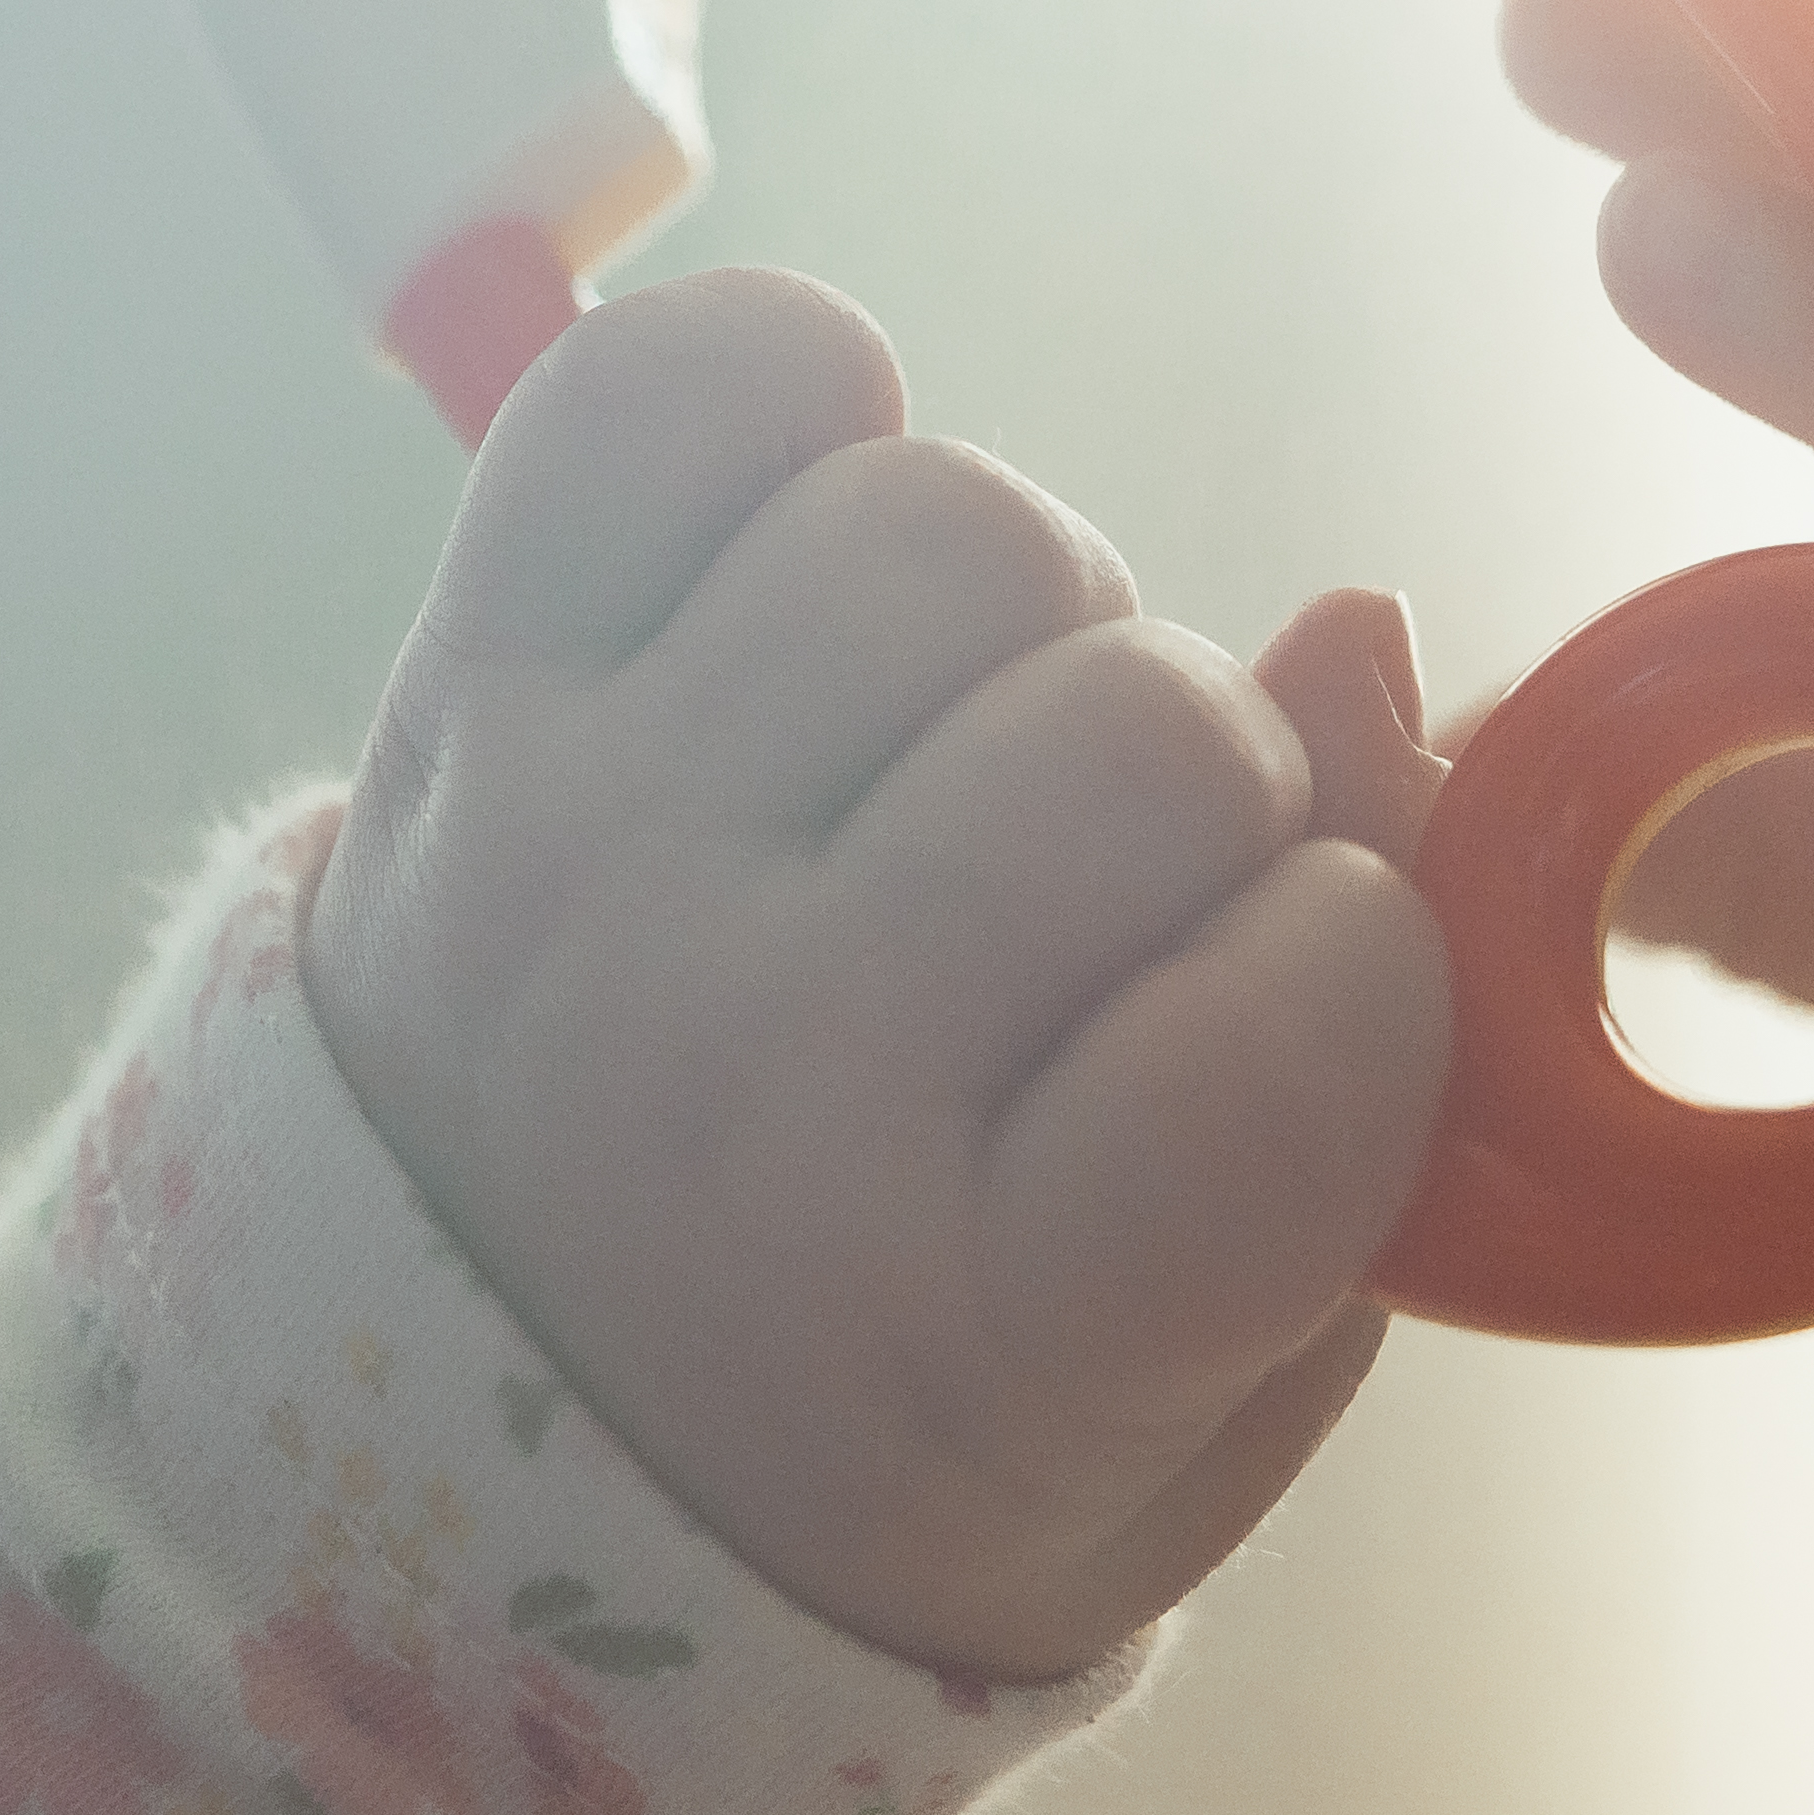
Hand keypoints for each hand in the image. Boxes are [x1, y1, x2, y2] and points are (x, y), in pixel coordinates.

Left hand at [301, 268, 1454, 1680]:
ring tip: (954, 747)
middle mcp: (745, 1083)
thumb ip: (1358, 1062)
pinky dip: (793, 408)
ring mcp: (581, 860)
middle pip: (1147, 731)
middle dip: (1204, 783)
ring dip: (1018, 611)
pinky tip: (810, 563)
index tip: (1289, 1017)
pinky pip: (680, 381)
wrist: (452, 1433)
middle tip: (1104, 894)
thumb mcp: (1197, 1372)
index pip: (1290, 1026)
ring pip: (948, 528)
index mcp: (972, 1338)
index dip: (1361, 966)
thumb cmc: (908, 1406)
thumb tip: (1360, 631)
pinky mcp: (462, 688)